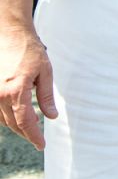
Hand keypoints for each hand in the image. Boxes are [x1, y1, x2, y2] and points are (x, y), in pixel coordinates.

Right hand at [0, 26, 56, 149]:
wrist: (9, 33)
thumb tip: (52, 116)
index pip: (25, 122)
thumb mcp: (45, 71)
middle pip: (13, 124)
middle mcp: (0, 95)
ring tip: (29, 128)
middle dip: (26, 133)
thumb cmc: (29, 49)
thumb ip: (46, 96)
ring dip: (16, 126)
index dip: (34, 136)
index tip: (41, 145)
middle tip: (38, 140)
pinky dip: (6, 117)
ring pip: (3, 120)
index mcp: (16, 91)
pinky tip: (16, 116)